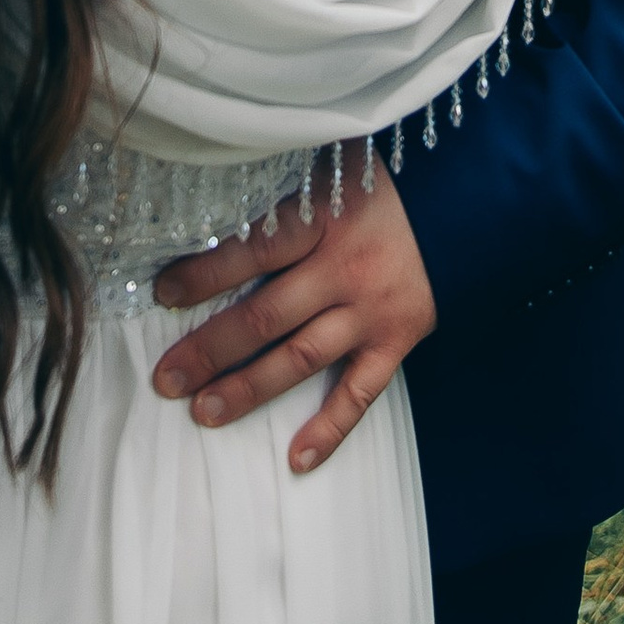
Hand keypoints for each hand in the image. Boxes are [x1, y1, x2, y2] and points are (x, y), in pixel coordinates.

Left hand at [149, 169, 436, 472]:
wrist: (462, 201)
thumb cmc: (376, 181)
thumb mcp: (328, 165)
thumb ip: (278, 187)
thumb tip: (202, 201)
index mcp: (324, 216)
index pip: (255, 248)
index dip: (206, 274)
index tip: (162, 295)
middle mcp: (347, 268)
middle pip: (268, 315)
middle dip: (211, 349)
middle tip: (166, 378)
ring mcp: (374, 310)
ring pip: (302, 357)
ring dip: (250, 388)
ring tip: (204, 412)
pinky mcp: (398, 340)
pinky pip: (361, 392)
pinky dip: (331, 429)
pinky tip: (297, 458)